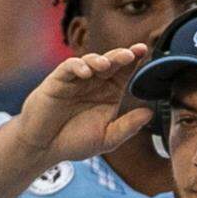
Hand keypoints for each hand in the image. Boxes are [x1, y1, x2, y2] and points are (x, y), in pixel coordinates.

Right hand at [15, 46, 152, 168]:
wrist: (47, 146)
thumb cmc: (76, 141)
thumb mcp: (108, 138)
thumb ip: (128, 126)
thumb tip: (150, 113)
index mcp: (110, 94)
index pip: (124, 73)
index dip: (134, 61)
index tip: (145, 51)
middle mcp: (95, 83)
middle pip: (110, 63)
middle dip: (121, 56)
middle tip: (132, 53)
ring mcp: (76, 80)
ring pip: (89, 61)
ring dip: (99, 60)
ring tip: (107, 64)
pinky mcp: (58, 81)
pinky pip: (68, 68)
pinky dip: (77, 67)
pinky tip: (85, 72)